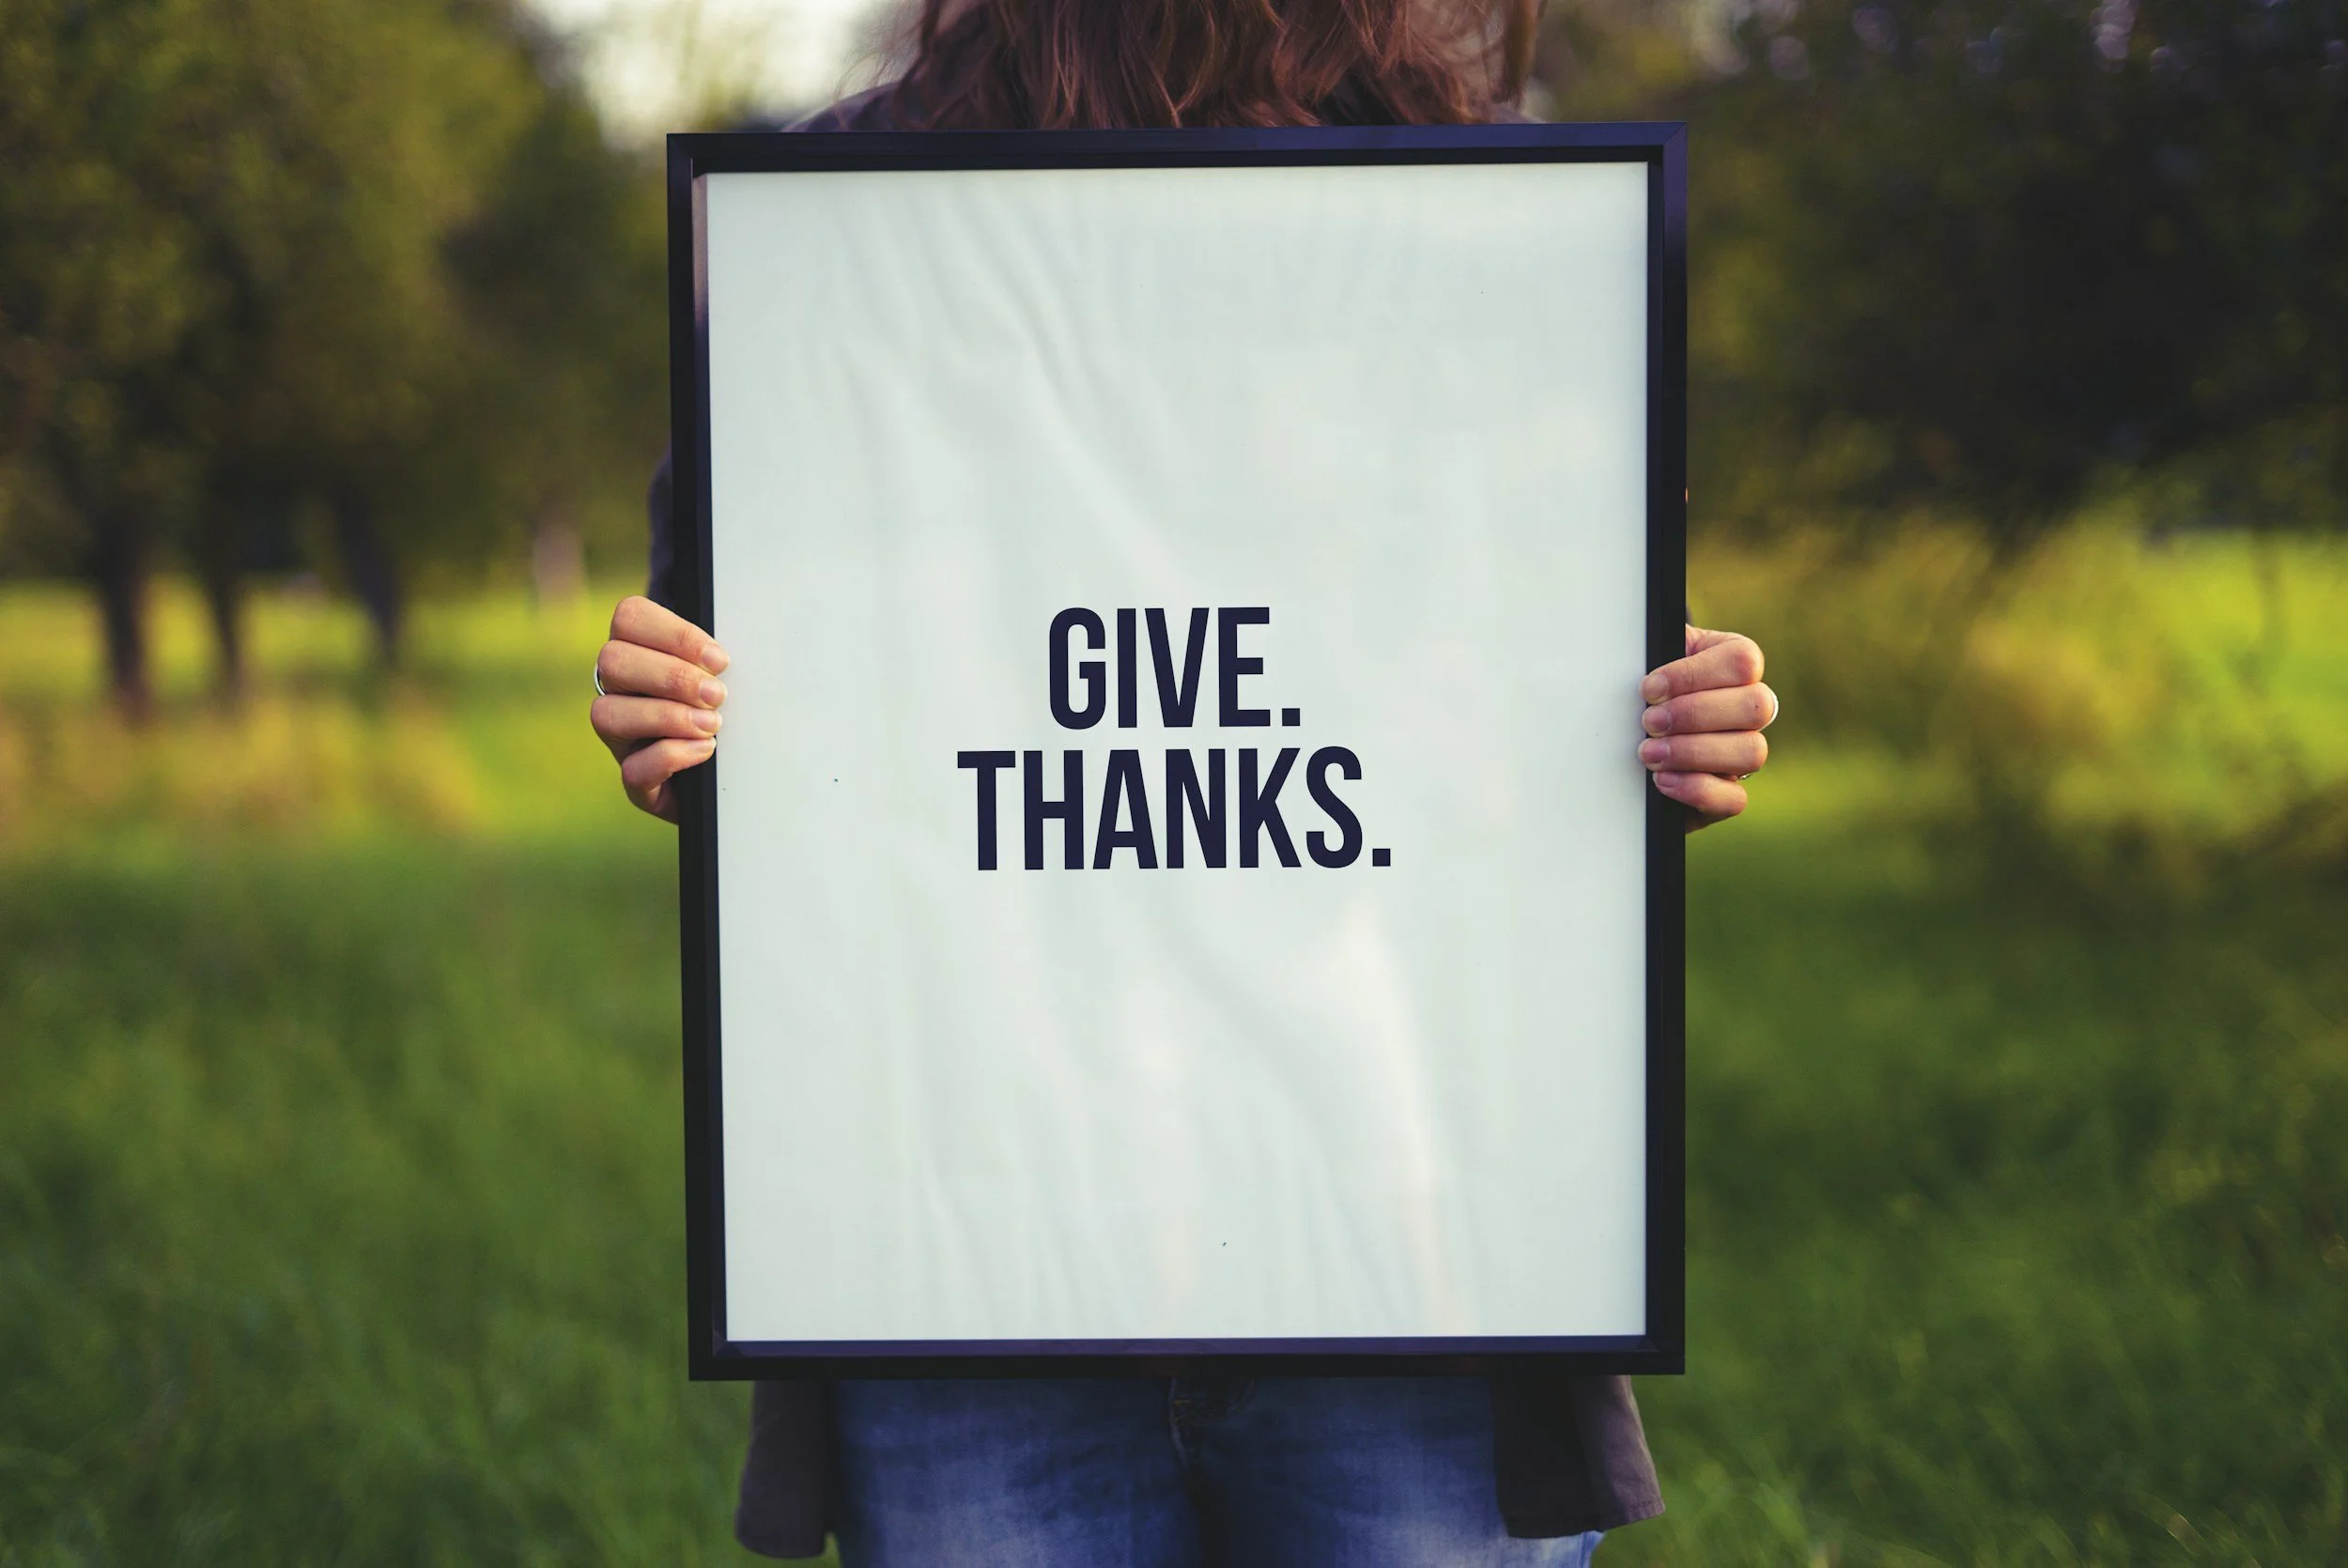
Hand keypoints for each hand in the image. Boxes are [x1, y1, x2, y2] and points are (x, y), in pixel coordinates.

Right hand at [591, 596, 729, 821]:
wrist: (732, 774)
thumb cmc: (728, 711)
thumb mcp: (724, 676)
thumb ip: (715, 659)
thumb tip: (723, 657)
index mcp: (638, 651)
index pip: (629, 618)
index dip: (674, 634)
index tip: (719, 659)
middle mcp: (617, 691)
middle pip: (613, 661)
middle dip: (672, 676)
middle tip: (716, 695)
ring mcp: (620, 738)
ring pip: (607, 714)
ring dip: (667, 716)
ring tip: (712, 725)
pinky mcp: (636, 782)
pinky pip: (631, 770)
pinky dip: (671, 756)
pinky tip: (704, 749)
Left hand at [1640, 625, 1775, 829]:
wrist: (1633, 727)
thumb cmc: (1645, 687)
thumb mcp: (1648, 656)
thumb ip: (1650, 650)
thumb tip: (1629, 653)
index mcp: (1735, 663)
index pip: (1742, 662)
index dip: (1694, 676)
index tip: (1650, 688)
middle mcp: (1751, 707)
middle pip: (1756, 707)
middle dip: (1694, 715)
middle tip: (1649, 721)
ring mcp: (1744, 751)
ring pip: (1752, 752)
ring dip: (1693, 753)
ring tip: (1649, 752)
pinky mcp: (1729, 792)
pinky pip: (1735, 799)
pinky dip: (1697, 790)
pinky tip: (1661, 780)